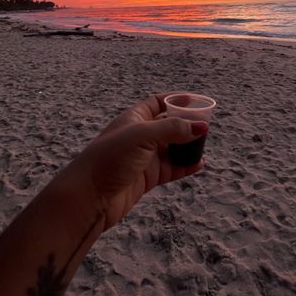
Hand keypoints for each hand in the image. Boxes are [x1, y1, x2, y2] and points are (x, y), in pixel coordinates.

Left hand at [64, 94, 206, 229]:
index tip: (195, 101)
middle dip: (186, 125)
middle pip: (168, 126)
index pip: (157, 103)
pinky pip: (172, 168)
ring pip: (172, 148)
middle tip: (206, 126)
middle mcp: (139, 136)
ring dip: (188, 147)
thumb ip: (172, 129)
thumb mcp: (142, 136)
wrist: (90, 196)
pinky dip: (186, 166)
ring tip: (204, 146)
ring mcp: (144, 157)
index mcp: (134, 119)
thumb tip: (201, 127)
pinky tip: (199, 164)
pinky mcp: (147, 177)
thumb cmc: (110, 158)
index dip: (175, 100)